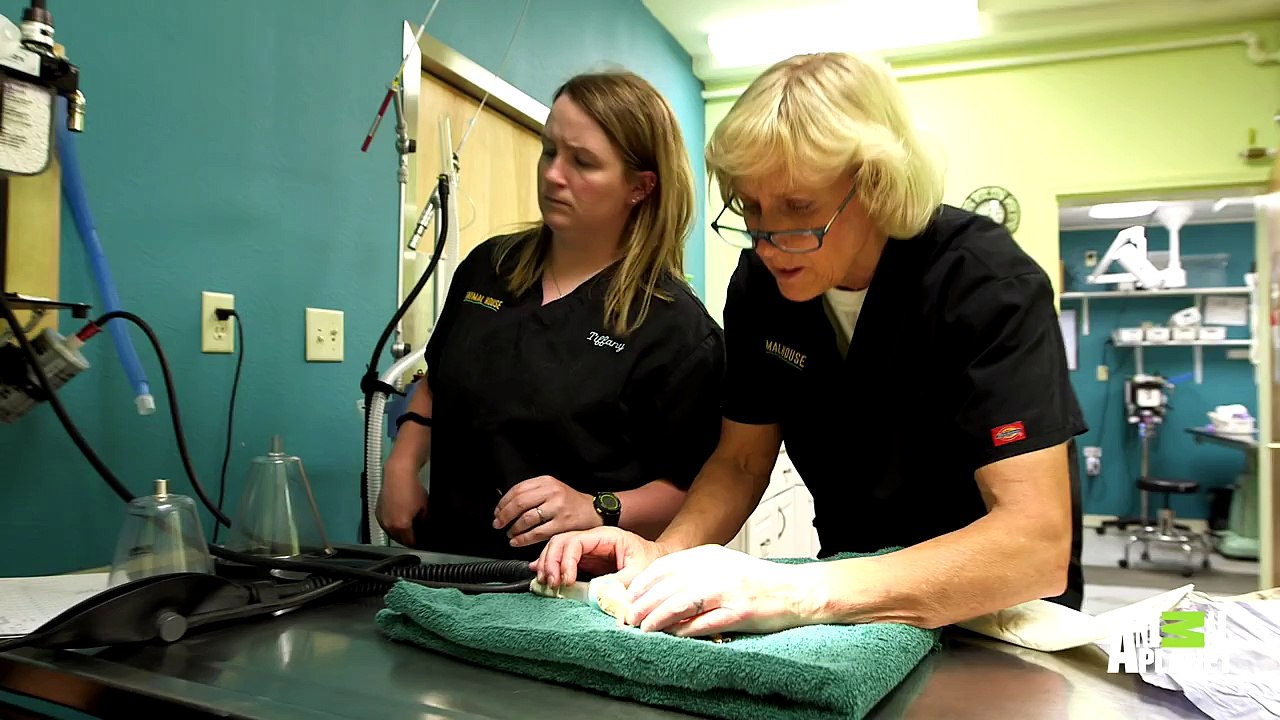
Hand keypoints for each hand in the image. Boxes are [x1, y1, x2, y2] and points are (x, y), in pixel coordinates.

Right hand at [376, 462, 427, 546]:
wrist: (399, 475)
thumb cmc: (411, 487)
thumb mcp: (424, 507)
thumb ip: (424, 520)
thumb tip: (424, 525)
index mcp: (401, 526)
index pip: (409, 542)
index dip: (417, 542)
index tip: (420, 541)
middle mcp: (389, 524)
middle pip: (399, 539)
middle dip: (407, 538)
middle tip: (414, 534)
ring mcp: (382, 518)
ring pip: (390, 532)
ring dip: (398, 532)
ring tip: (406, 526)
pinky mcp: (377, 511)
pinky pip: (385, 523)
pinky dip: (391, 523)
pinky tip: (398, 518)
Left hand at [494, 475, 600, 547]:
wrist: (592, 511)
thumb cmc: (569, 502)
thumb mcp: (552, 489)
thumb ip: (532, 494)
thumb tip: (505, 507)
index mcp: (546, 481)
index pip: (517, 489)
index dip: (503, 503)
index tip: (497, 512)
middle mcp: (552, 492)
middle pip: (519, 503)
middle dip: (504, 516)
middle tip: (498, 524)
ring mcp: (557, 508)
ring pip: (527, 519)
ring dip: (513, 529)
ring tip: (510, 534)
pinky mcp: (562, 523)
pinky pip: (537, 533)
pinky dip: (523, 539)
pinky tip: (517, 542)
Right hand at [531, 526, 668, 588]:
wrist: (658, 561)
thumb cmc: (651, 562)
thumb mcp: (639, 573)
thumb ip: (619, 582)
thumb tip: (596, 592)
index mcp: (606, 536)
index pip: (576, 541)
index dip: (566, 560)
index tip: (567, 580)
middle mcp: (593, 539)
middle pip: (561, 541)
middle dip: (551, 561)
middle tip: (551, 582)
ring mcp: (587, 549)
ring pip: (557, 548)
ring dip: (547, 564)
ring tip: (545, 583)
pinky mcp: (585, 560)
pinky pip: (562, 559)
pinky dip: (549, 566)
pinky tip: (539, 573)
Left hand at [623, 545, 815, 636]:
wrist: (796, 590)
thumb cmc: (758, 581)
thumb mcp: (724, 565)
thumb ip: (696, 571)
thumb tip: (662, 588)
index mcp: (710, 556)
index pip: (666, 566)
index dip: (644, 582)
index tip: (630, 596)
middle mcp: (716, 570)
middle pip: (669, 586)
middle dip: (644, 603)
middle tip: (630, 617)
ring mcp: (728, 591)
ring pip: (681, 603)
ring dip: (658, 617)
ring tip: (644, 628)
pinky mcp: (740, 612)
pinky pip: (705, 622)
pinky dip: (685, 630)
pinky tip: (673, 635)